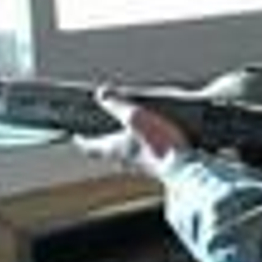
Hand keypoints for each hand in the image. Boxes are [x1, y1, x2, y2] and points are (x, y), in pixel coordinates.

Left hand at [72, 87, 190, 178]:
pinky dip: (142, 147)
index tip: (76, 135)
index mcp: (113, 149)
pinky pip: (143, 155)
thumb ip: (117, 104)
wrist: (185, 167)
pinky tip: (153, 139)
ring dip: (124, 144)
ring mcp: (141, 165)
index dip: (81, 140)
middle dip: (104, 140)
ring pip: (126, 154)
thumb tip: (102, 94)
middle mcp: (124, 160)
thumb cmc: (159, 145)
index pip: (89, 147)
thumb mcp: (135, 117)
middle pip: (107, 151)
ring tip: (129, 131)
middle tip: (103, 130)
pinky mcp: (157, 166)